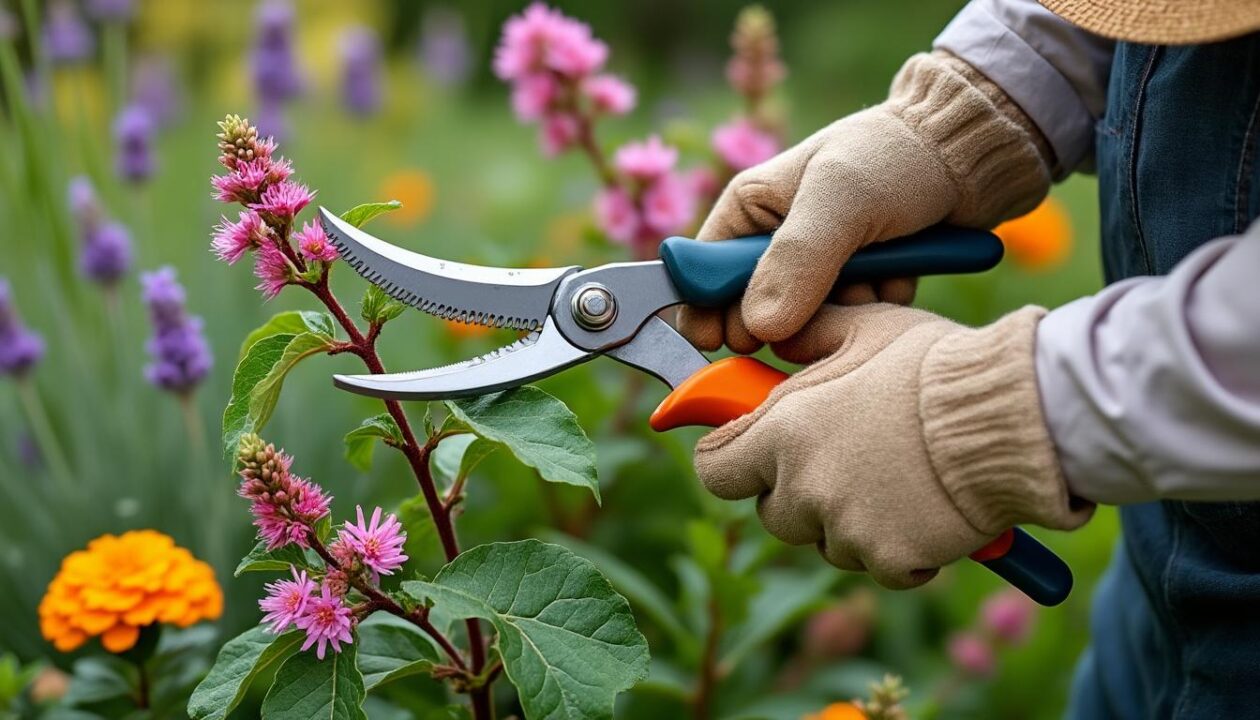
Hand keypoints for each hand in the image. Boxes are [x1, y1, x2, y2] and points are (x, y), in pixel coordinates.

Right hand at [678, 52, 1050, 359]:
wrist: (971, 155)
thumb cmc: (896, 156)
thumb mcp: (841, 198)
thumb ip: (797, 261)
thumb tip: (757, 328)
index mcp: (748, 210)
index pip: (700, 276)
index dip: (707, 313)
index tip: (732, 341)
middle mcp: (773, 242)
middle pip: (752, 312)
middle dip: (794, 315)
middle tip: (826, 302)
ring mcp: (815, 267)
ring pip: (806, 324)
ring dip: (844, 311)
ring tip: (876, 276)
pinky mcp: (855, 284)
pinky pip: (850, 322)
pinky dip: (875, 308)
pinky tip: (898, 278)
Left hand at [694, 304, 1092, 588]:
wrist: (1007, 415)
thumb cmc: (934, 365)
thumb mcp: (863, 328)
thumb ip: (807, 335)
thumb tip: (774, 336)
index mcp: (784, 432)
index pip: (714, 470)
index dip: (729, 462)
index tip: (747, 454)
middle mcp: (804, 487)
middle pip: (772, 513)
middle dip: (796, 494)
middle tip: (842, 462)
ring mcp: (846, 530)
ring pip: (826, 542)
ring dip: (847, 521)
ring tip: (895, 481)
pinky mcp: (890, 560)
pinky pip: (879, 565)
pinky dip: (897, 548)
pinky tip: (926, 510)